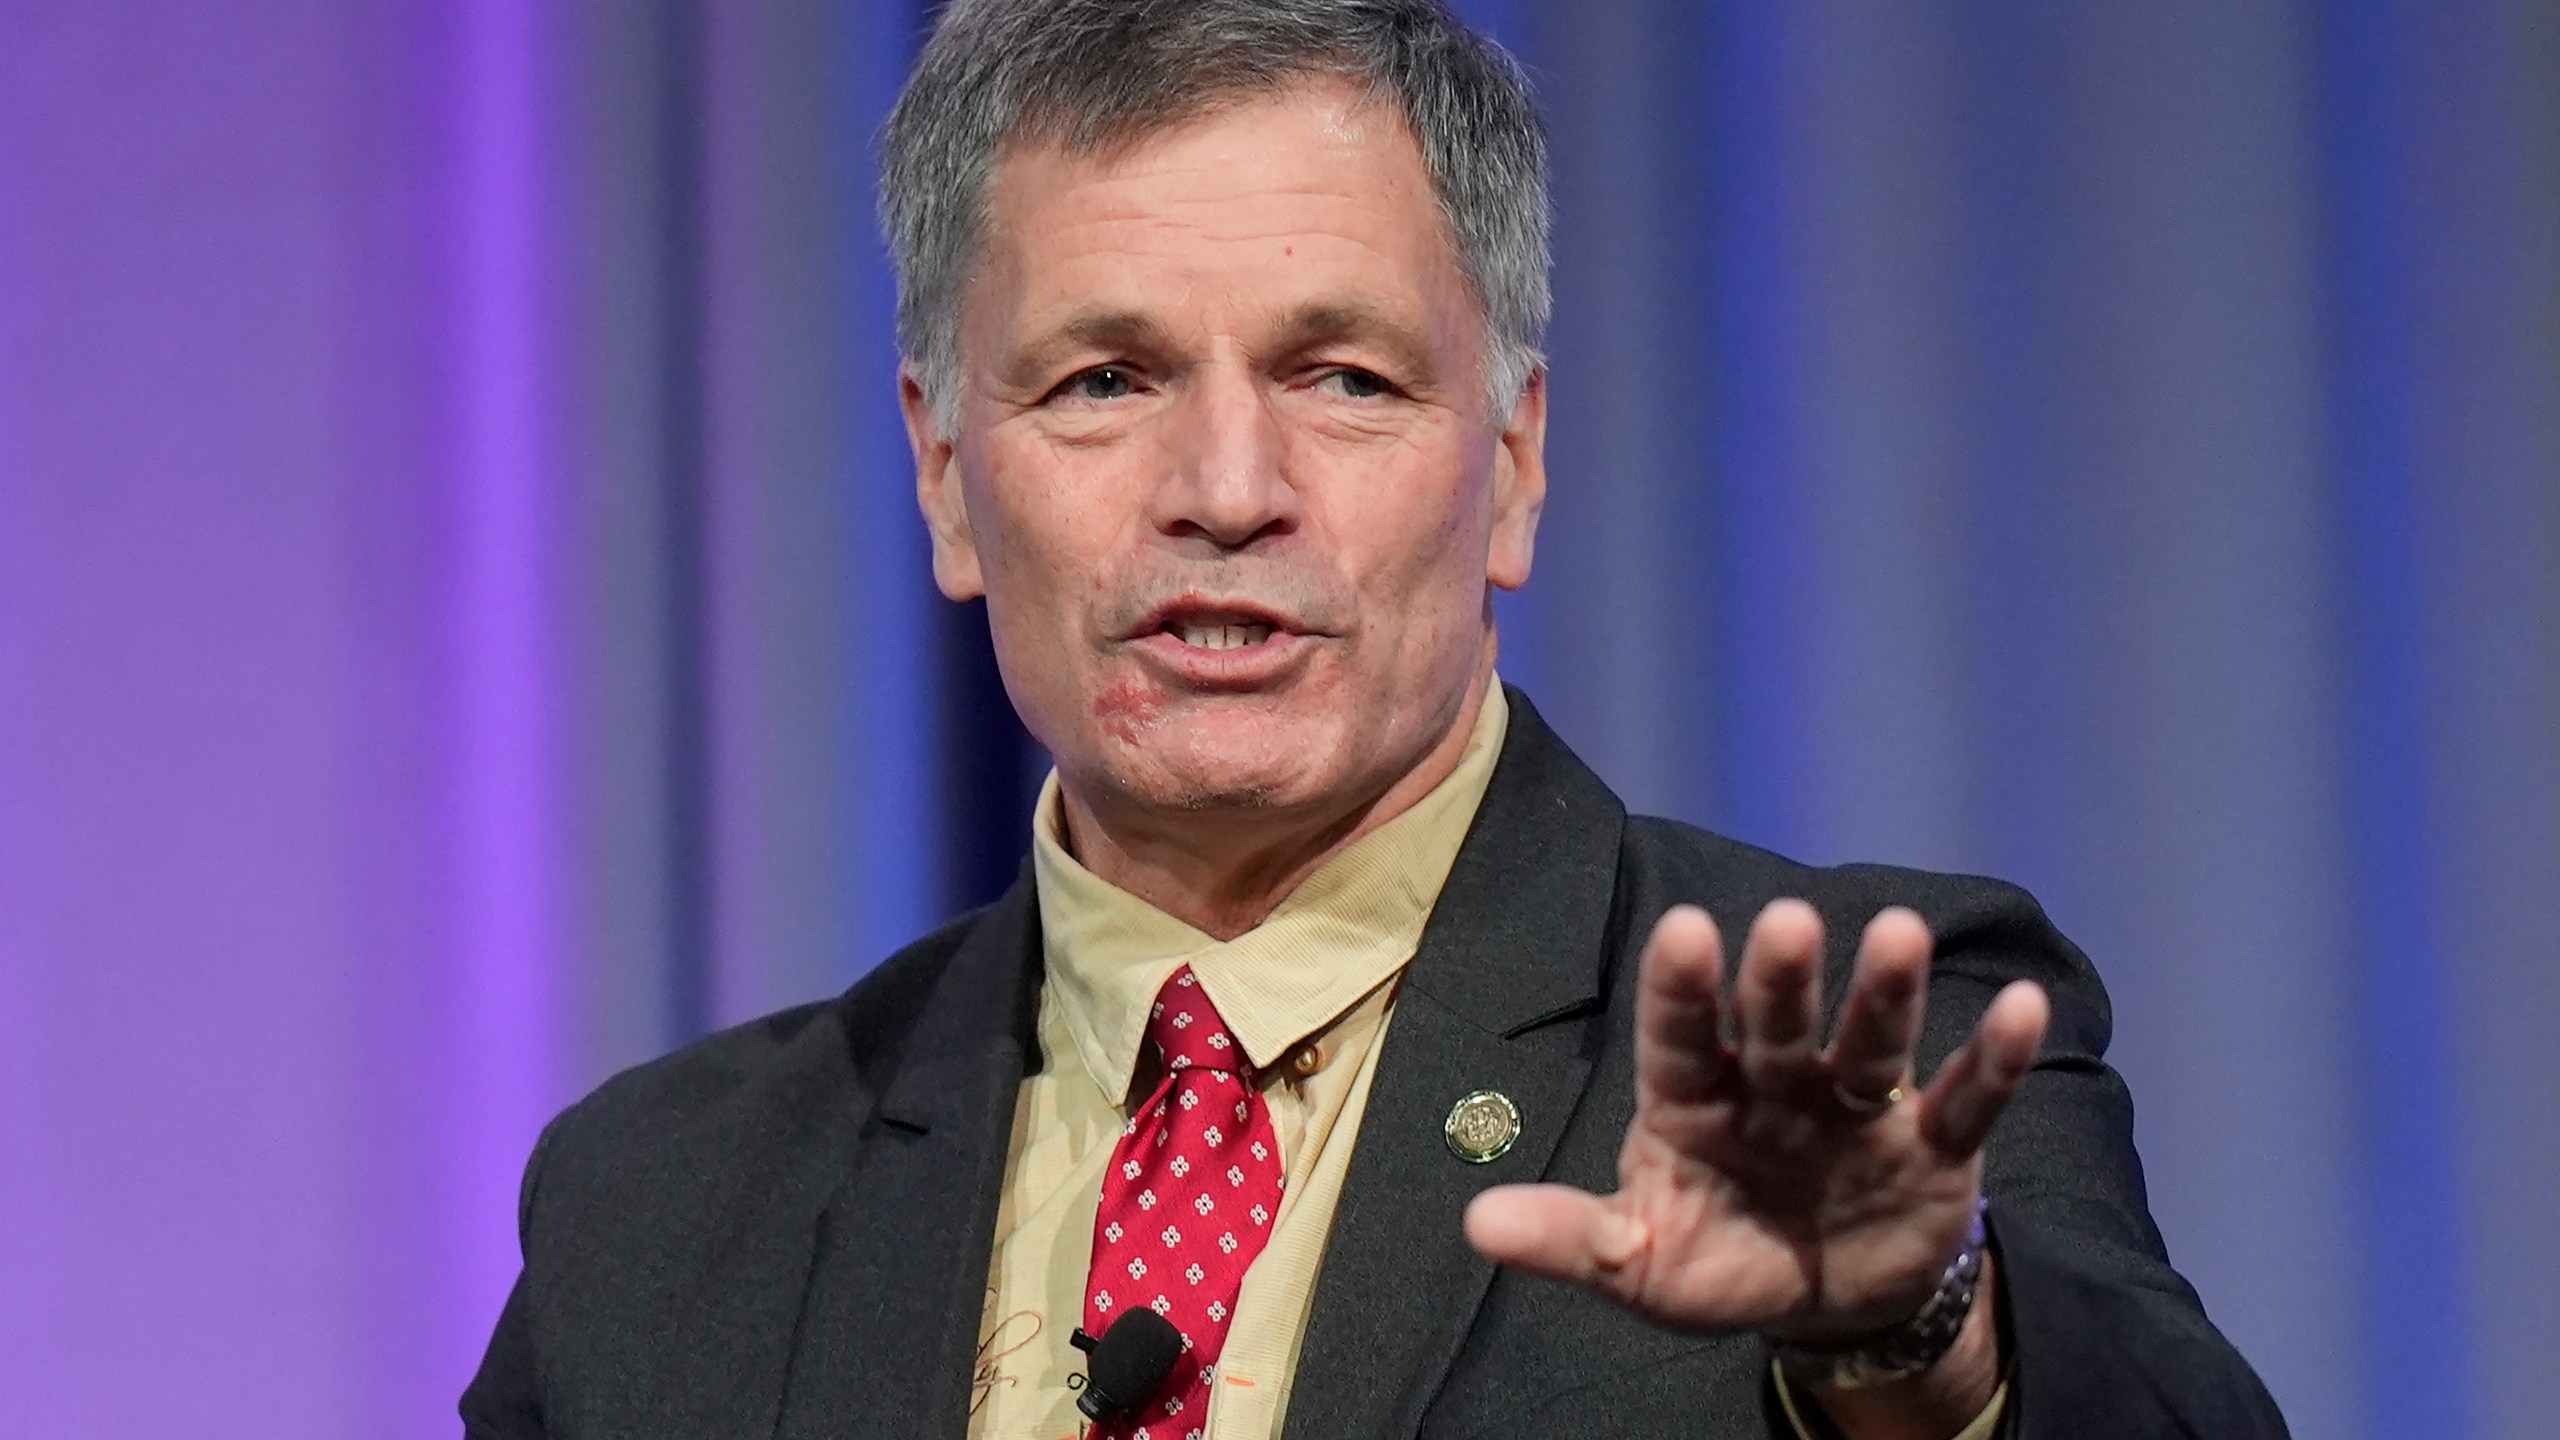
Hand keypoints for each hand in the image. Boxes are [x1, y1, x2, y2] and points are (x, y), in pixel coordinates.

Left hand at [1463, 899, 2047, 1346]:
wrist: (1827, 1305)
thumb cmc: (1719, 1261)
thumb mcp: (1641, 1263)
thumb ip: (1572, 1239)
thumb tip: (1478, 1223)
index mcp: (1694, 1099)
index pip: (1681, 1036)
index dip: (1682, 988)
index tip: (1683, 930)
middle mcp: (1775, 1082)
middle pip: (1776, 1021)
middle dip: (1782, 977)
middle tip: (1787, 922)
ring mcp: (1855, 1106)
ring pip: (1870, 1039)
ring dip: (1885, 990)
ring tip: (1899, 930)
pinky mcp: (1931, 1145)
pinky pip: (1964, 1096)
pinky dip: (1994, 1057)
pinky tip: (2023, 1005)